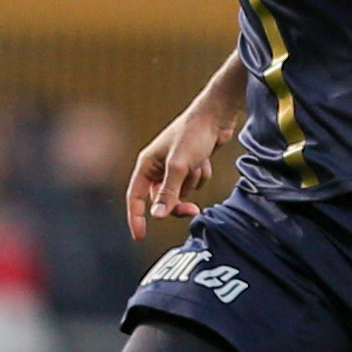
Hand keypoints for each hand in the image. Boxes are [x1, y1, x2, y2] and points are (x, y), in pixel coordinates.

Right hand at [126, 103, 233, 237]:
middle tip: (194, 210)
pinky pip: (194, 183)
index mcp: (147, 164)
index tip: (140, 236)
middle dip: (178, 203)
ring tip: (198, 163)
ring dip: (193, 183)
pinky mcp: (189, 165)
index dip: (136, 217)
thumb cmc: (193, 134)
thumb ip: (168, 193)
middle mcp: (157, 167)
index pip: (135, 197)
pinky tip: (205, 159)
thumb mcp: (179, 166)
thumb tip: (157, 216)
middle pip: (162, 200)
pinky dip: (201, 175)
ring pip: (181, 192)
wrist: (216, 116)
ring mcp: (174, 167)